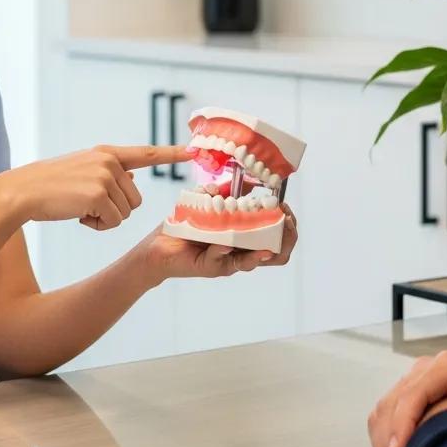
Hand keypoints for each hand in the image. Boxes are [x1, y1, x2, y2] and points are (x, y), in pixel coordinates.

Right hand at [7, 145, 192, 229]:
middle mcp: (109, 161)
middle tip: (88, 206)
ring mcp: (104, 176)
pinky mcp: (98, 194)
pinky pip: (113, 222)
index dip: (171, 153)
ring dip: (106, 219)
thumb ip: (110, 172)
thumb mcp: (84, 170)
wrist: (23, 191)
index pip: (146, 153)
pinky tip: (79, 217)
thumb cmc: (52, 185)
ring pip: (126, 212)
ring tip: (80, 209)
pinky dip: (98, 226)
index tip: (192, 151)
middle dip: (116, 209)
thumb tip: (133, 177)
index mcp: (107, 153)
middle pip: (135, 199)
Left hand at [136, 204, 297, 282]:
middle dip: (287, 238)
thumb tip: (253, 179)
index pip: (277, 238)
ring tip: (269, 240)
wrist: (159, 244)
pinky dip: (226, 252)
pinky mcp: (210, 266)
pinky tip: (226, 243)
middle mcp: (240, 252)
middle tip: (286, 221)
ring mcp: (227, 261)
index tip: (286, 208)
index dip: (288, 226)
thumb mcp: (212, 203)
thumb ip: (231, 192)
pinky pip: (222, 262)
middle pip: (277, 254)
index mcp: (245, 239)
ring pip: (254, 262)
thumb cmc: (187, 225)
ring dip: (265, 249)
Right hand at [367, 351, 446, 446]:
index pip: (415, 393)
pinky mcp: (411, 389)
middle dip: (390, 440)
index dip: (403, 424)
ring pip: (385, 406)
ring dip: (384, 440)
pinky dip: (384, 436)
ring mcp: (416, 377)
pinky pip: (387, 410)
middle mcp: (427, 367)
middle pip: (395, 402)